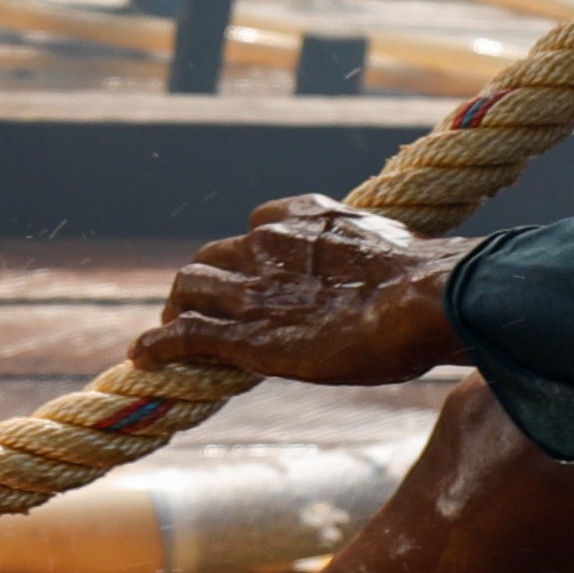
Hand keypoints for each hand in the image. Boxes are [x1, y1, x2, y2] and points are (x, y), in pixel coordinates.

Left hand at [140, 195, 464, 387]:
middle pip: (213, 256)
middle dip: (204, 281)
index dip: (247, 258)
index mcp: (303, 217)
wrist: (425, 298)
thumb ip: (371, 259)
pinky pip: (183, 332)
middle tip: (200, 308)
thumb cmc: (430, 285)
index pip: (255, 229)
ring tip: (169, 331)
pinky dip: (158, 342)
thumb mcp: (393, 253)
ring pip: (188, 285)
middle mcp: (267, 242)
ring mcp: (252, 286)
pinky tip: (143, 355)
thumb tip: (407, 278)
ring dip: (176, 307)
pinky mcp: (244, 331)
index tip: (251, 278)